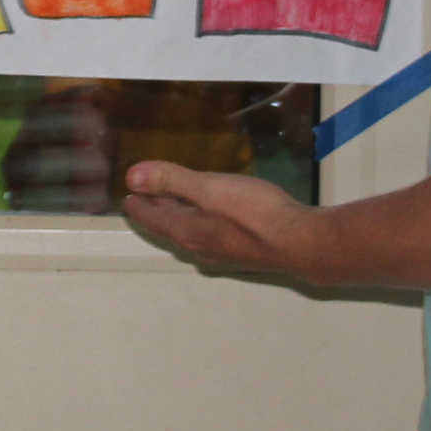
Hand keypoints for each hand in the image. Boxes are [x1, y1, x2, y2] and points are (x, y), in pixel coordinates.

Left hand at [119, 159, 314, 276]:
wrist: (301, 243)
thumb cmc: (254, 213)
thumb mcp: (210, 188)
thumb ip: (172, 180)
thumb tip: (132, 177)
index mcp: (186, 232)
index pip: (152, 218)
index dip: (138, 205)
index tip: (129, 196)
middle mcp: (199, 248)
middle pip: (170, 227)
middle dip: (157, 210)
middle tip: (147, 194)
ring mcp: (222, 254)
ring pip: (191, 233)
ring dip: (180, 217)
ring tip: (176, 202)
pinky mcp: (242, 254)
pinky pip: (210, 236)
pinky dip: (201, 222)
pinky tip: (214, 216)